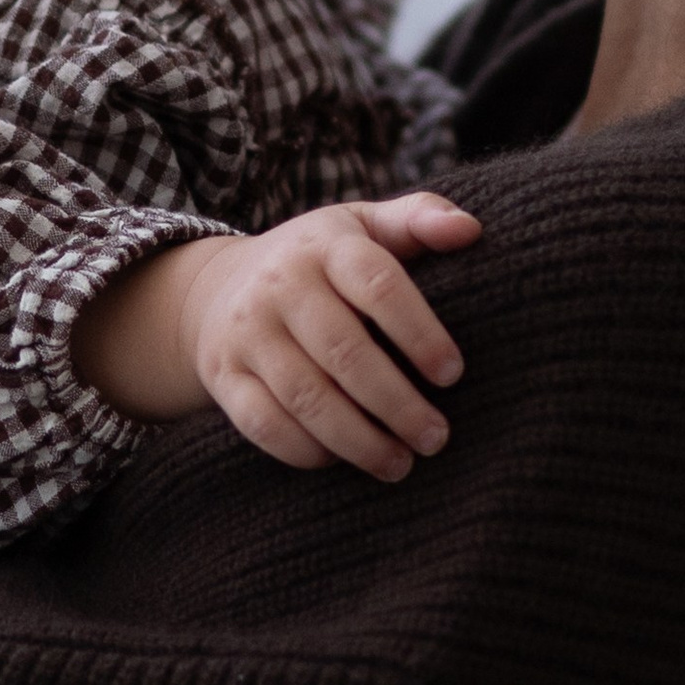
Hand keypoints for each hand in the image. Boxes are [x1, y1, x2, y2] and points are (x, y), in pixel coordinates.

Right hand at [76, 193, 482, 479]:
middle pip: (344, 351)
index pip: (378, 284)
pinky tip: (343, 460)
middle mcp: (281, 285)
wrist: (213, 288)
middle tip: (436, 438)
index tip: (452, 374)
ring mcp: (247, 332)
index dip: (420, 332)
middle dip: (396, 403)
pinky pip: (264, 423)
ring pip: (305, 395)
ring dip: (358, 439)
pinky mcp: (223, 375)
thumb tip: (470, 230)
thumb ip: (419, 220)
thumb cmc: (316, 261)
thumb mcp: (362, 226)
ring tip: (401, 464)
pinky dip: (307, 450)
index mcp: (325, 246)